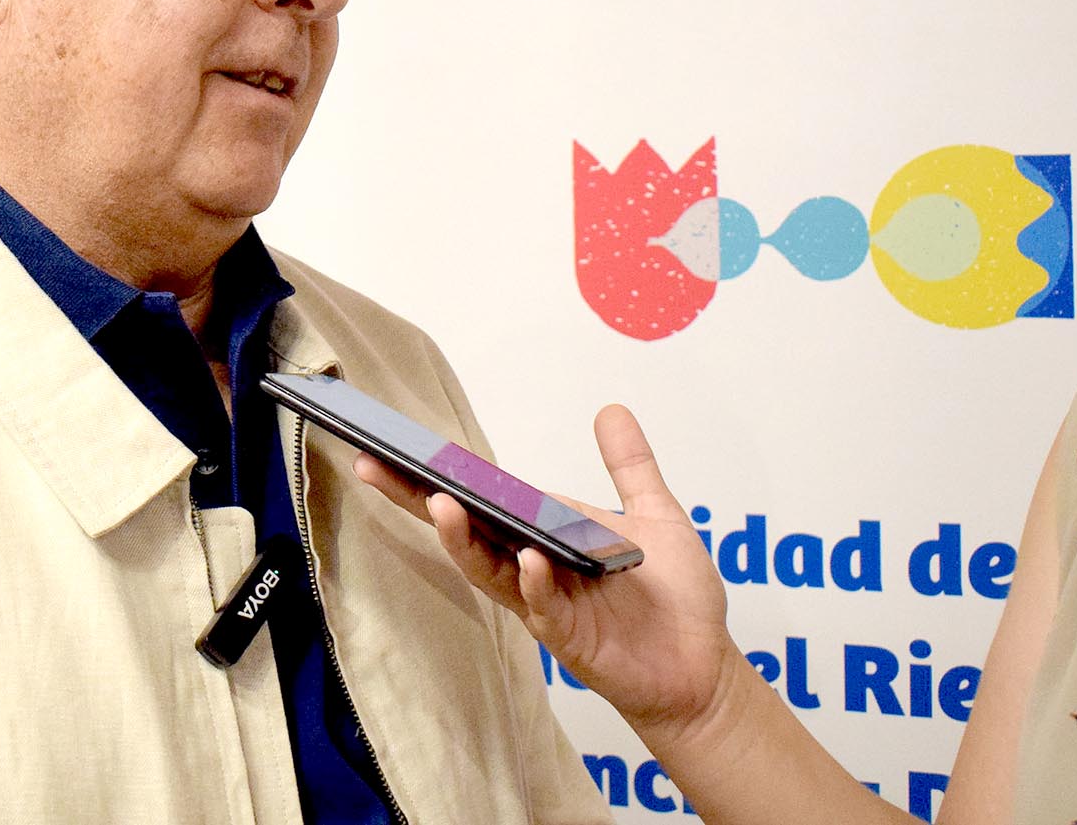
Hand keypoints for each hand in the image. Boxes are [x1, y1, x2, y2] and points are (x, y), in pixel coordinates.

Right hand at [354, 404, 740, 738]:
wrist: (703, 666)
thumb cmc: (674, 598)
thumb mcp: (654, 515)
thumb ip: (629, 465)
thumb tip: (611, 409)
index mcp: (543, 531)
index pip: (483, 497)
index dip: (439, 473)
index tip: (397, 444)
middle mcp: (532, 564)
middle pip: (464, 528)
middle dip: (417, 498)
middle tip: (373, 464)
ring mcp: (544, 601)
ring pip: (488, 568)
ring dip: (463, 539)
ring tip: (442, 504)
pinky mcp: (568, 636)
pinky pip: (540, 606)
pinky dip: (533, 581)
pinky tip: (529, 558)